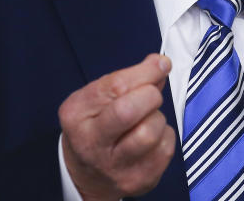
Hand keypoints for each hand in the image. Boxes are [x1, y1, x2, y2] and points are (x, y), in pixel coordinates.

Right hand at [58, 54, 176, 200]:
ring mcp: (115, 167)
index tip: (160, 64)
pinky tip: (152, 137)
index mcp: (77, 115)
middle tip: (150, 95)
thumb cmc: (95, 126)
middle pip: (130, 111)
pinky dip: (165, 136)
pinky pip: (166, 149)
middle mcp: (91, 143)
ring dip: (158, 118)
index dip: (145, 72)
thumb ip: (126, 79)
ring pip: (151, 131)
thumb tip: (159, 64)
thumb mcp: (97, 98)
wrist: (87, 174)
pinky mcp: (138, 181)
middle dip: (150, 95)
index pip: (116, 87)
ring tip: (147, 119)